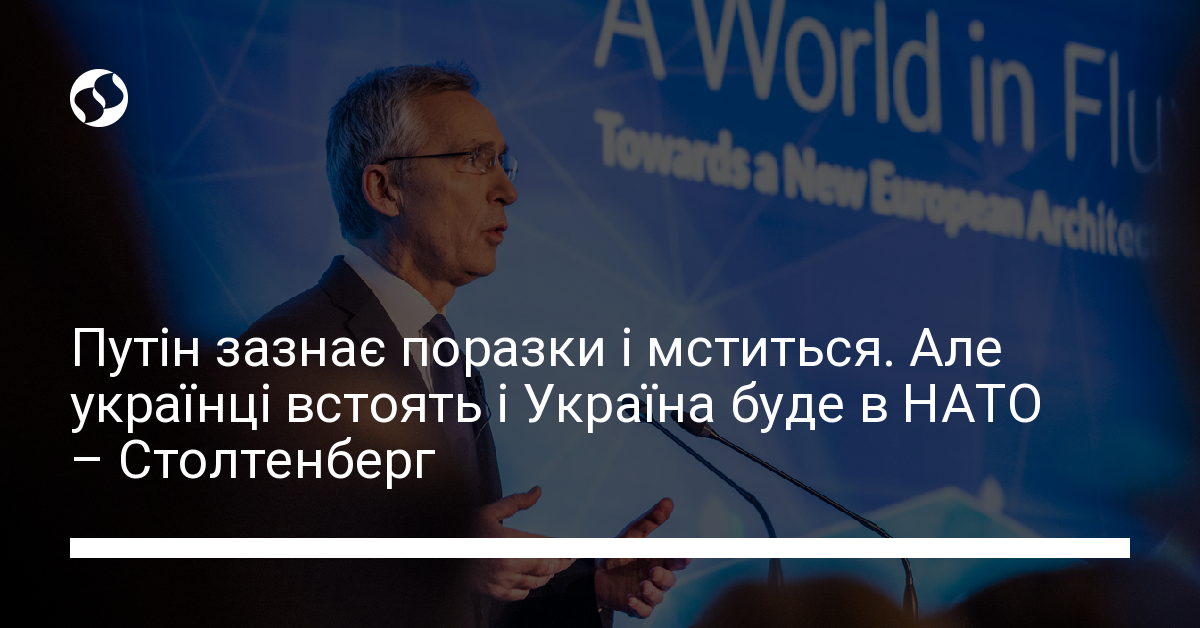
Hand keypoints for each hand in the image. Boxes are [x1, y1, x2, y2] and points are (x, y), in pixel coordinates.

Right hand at [469, 487, 574, 600]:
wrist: (442, 553)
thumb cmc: (464, 531)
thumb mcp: (489, 512)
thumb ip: (515, 502)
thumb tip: (537, 492)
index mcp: (509, 544)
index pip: (546, 549)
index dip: (563, 550)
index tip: (574, 549)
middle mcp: (507, 566)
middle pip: (545, 569)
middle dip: (560, 564)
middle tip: (569, 559)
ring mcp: (501, 582)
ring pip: (535, 583)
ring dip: (546, 575)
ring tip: (551, 567)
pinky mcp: (494, 592)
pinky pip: (520, 595)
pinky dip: (529, 588)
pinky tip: (530, 580)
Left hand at [595, 498, 690, 618]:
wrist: (596, 572)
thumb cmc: (620, 552)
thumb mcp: (633, 533)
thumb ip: (650, 519)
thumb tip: (668, 501)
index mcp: (659, 560)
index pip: (676, 561)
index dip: (681, 559)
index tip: (685, 556)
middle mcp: (655, 578)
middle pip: (669, 581)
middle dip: (664, 576)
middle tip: (654, 570)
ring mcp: (646, 593)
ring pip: (658, 597)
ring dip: (652, 591)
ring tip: (642, 584)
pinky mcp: (635, 606)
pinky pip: (643, 611)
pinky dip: (639, 606)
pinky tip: (631, 598)